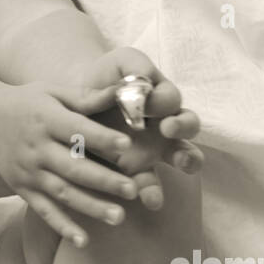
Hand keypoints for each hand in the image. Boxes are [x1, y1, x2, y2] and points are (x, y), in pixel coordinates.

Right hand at [0, 81, 141, 245]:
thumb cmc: (28, 103)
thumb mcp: (53, 92)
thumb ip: (86, 97)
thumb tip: (123, 90)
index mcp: (46, 119)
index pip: (77, 131)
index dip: (101, 139)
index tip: (127, 146)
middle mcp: (37, 148)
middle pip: (73, 167)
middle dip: (104, 180)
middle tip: (133, 190)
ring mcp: (29, 172)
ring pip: (62, 193)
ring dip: (90, 206)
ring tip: (119, 217)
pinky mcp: (23, 189)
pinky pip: (44, 210)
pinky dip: (62, 227)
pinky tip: (83, 241)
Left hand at [68, 48, 203, 210]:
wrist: (74, 105)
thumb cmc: (104, 80)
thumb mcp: (121, 63)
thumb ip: (137, 66)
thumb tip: (147, 83)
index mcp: (161, 98)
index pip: (171, 99)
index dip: (161, 101)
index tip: (144, 101)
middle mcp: (165, 125)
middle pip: (189, 127)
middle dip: (183, 128)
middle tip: (168, 128)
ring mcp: (154, 150)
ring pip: (182, 158)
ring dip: (184, 162)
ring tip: (181, 162)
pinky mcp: (137, 172)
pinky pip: (151, 185)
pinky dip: (153, 193)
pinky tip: (148, 200)